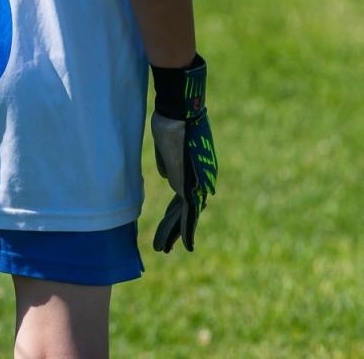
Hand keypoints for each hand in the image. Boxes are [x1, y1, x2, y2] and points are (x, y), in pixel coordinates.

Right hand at [148, 55, 217, 252]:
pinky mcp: (191, 188)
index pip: (184, 195)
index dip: (175, 211)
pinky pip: (188, 216)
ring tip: (163, 250)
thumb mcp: (165, 145)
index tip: (169, 221)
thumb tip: (165, 176)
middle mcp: (200, 179)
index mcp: (194, 169)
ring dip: (173, 234)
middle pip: (185, 209)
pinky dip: (185, 232)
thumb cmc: (170, 121)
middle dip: (174, 227)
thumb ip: (167, 163)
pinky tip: (184, 246)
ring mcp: (197, 184)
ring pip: (185, 216)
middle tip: (167, 245)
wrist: (180, 113)